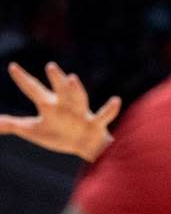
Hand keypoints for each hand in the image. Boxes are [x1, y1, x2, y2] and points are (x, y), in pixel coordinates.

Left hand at [0, 62, 119, 160]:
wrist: (85, 146)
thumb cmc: (59, 135)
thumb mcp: (33, 131)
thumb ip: (12, 124)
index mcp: (49, 105)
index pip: (33, 90)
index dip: (23, 79)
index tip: (13, 67)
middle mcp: (65, 106)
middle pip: (59, 90)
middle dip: (55, 80)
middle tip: (50, 67)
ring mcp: (81, 114)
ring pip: (79, 99)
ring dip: (76, 90)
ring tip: (73, 78)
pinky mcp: (95, 125)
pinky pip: (103, 116)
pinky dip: (110, 109)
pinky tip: (116, 100)